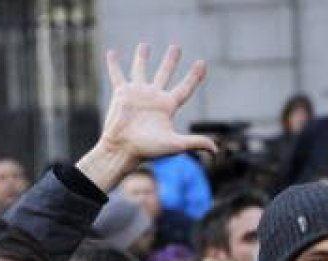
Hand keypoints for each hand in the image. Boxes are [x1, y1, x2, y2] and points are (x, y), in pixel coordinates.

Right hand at [77, 44, 216, 191]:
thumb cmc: (148, 149)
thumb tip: (215, 149)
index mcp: (167, 106)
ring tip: (144, 45)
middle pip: (165, 73)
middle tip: (176, 47)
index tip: (202, 63)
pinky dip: (114, 64)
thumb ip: (195, 142)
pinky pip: (117, 75)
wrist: (123, 149)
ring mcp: (137, 94)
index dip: (194, 76)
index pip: (185, 88)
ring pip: (140, 70)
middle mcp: (153, 97)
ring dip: (142, 57)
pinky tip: (112, 53)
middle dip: (170, 60)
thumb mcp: (174, 144)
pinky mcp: (122, 94)